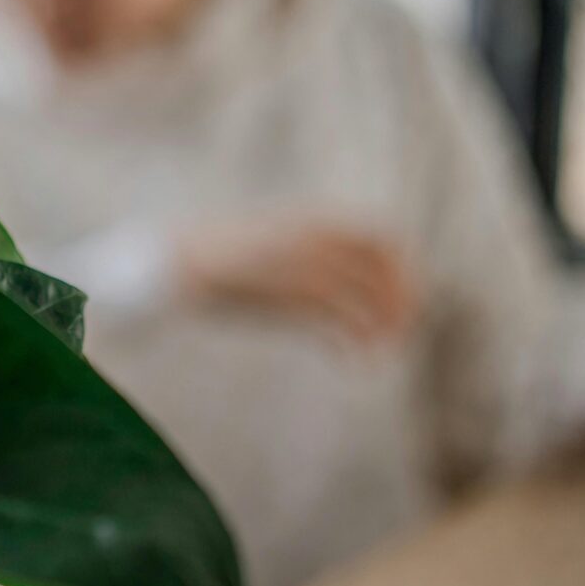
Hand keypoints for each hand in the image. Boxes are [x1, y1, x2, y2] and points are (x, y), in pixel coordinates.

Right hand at [175, 220, 417, 343]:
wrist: (181, 262)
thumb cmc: (225, 259)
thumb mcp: (275, 244)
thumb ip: (309, 253)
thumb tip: (340, 278)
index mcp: (315, 221)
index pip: (383, 239)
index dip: (402, 270)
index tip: (403, 300)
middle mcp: (316, 239)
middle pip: (383, 268)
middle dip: (401, 301)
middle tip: (399, 332)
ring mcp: (304, 264)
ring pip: (368, 296)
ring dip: (383, 327)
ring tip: (379, 353)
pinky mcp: (289, 294)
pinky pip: (340, 321)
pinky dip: (355, 345)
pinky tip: (352, 364)